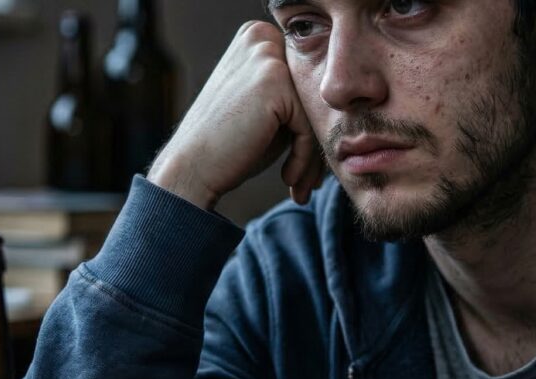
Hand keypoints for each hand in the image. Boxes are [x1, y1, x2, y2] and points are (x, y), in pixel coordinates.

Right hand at [147, 21, 322, 209]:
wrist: (191, 167)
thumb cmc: (228, 144)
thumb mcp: (266, 107)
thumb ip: (296, 93)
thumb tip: (344, 100)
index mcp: (259, 36)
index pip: (307, 81)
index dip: (310, 124)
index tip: (307, 164)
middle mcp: (262, 36)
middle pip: (313, 94)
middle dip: (315, 141)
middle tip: (309, 181)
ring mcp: (267, 55)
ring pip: (315, 111)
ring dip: (313, 155)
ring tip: (300, 184)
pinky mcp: (274, 80)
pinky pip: (309, 126)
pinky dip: (304, 158)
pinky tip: (287, 178)